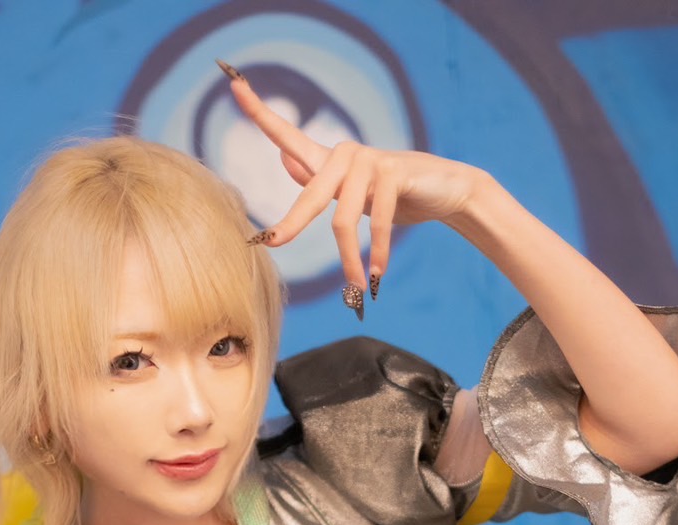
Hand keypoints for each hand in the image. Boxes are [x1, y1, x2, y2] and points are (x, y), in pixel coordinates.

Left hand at [219, 63, 475, 297]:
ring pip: (343, 219)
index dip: (259, 110)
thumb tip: (284, 157)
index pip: (287, 136)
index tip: (232, 82)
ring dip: (350, 260)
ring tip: (356, 288)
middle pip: (309, 197)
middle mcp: (344, 154)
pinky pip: (376, 221)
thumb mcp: (352, 193)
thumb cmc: (395, 196)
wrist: (445, 190)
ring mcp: (368, 160)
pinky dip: (377, 253)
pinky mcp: (392, 172)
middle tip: (273, 244)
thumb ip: (319, 179)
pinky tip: (377, 274)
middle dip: (290, 225)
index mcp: (329, 161)